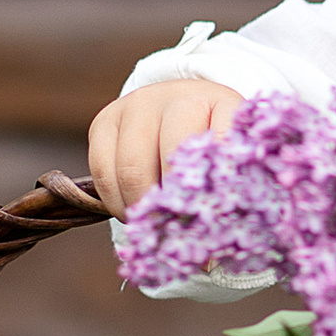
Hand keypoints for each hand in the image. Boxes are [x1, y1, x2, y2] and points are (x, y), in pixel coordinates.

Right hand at [88, 77, 247, 215]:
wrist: (178, 106)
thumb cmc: (210, 141)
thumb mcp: (232, 152)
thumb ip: (231, 182)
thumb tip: (217, 239)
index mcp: (221, 103)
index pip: (223, 143)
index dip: (217, 183)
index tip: (214, 216)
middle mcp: (177, 97)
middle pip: (171, 160)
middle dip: (173, 204)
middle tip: (177, 230)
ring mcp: (137, 105)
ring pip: (132, 170)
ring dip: (142, 207)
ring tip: (153, 225)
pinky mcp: (105, 121)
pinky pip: (103, 171)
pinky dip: (115, 201)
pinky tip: (132, 212)